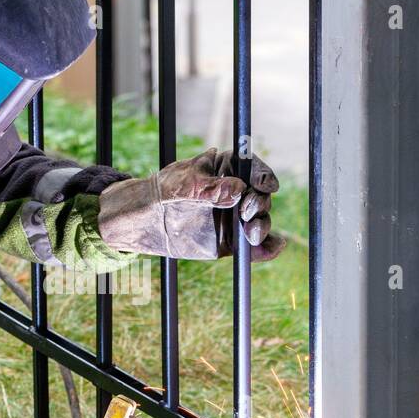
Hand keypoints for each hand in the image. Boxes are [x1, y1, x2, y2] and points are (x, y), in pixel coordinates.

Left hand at [96, 148, 284, 260]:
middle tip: (246, 214)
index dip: (263, 176)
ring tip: (251, 234)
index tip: (266, 185)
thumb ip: (210, 188)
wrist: (146, 221)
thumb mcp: (183, 185)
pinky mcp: (233, 241)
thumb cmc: (164, 192)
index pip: (253, 169)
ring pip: (262, 221)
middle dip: (260, 204)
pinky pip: (256, 246)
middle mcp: (237, 193)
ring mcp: (236, 218)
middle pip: (261, 196)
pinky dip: (268, 248)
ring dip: (263, 227)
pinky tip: (272, 248)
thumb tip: (239, 190)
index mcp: (227, 169)